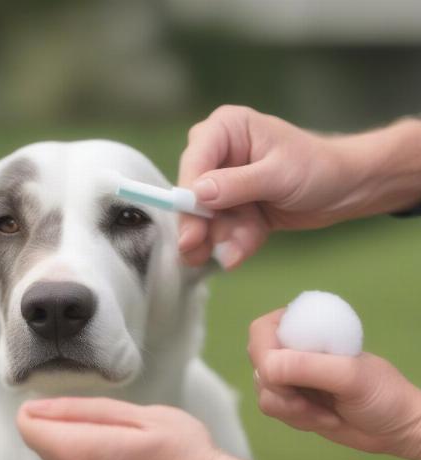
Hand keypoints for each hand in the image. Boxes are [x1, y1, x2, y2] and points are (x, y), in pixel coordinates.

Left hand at [17, 397, 239, 459]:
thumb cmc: (181, 448)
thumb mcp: (137, 414)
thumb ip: (82, 410)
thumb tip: (38, 408)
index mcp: (80, 455)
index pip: (29, 427)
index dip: (41, 410)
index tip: (70, 406)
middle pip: (46, 447)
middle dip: (67, 428)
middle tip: (113, 423)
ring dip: (81, 451)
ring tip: (126, 445)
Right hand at [178, 106, 420, 267]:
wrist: (347, 189)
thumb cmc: (318, 168)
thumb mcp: (279, 174)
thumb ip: (237, 184)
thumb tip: (197, 194)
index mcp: (226, 130)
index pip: (194, 163)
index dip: (187, 198)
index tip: (189, 232)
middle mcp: (218, 155)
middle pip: (192, 196)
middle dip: (201, 227)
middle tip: (200, 254)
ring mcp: (223, 184)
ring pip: (205, 220)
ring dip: (221, 240)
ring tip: (236, 253)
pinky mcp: (232, 208)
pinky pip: (222, 231)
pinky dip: (233, 244)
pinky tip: (244, 249)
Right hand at [248, 310, 420, 459]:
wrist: (394, 427)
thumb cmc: (381, 393)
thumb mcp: (350, 376)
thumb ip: (308, 367)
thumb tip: (266, 367)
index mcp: (303, 326)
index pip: (262, 331)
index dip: (265, 354)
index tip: (289, 378)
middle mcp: (289, 348)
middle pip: (257, 363)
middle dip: (283, 389)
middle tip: (311, 399)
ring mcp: (287, 375)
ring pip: (262, 391)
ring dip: (294, 408)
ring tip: (326, 411)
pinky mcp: (286, 400)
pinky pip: (272, 409)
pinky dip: (297, 419)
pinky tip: (323, 418)